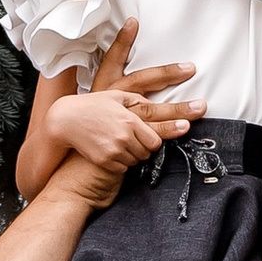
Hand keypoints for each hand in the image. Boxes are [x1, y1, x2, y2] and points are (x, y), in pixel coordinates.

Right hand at [46, 24, 198, 184]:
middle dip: (166, 132)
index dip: (178, 110)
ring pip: (144, 154)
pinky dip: (128, 159)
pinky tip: (119, 150)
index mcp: (125, 109)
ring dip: (141, 148)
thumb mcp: (113, 96)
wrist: (62, 124)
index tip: (198, 107)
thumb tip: (153, 101)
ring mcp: (116, 146)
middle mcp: (123, 127)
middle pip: (156, 138)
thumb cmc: (90, 107)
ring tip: (127, 138)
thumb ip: (135, 98)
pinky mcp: (109, 161)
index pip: (157, 111)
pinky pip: (130, 164)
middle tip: (186, 126)